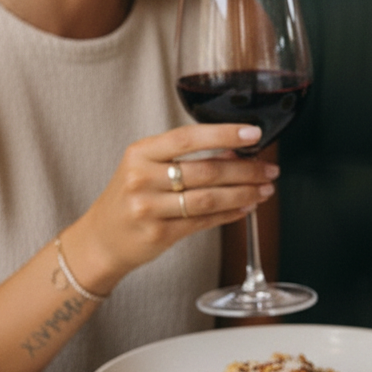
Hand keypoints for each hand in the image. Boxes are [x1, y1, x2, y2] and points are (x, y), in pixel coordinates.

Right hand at [62, 123, 276, 293]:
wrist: (102, 239)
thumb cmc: (131, 197)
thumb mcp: (147, 168)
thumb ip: (185, 158)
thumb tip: (234, 152)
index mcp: (141, 153)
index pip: (188, 137)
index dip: (224, 134)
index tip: (253, 133)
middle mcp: (143, 178)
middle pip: (206, 171)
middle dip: (246, 170)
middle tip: (270, 169)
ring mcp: (149, 208)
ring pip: (210, 198)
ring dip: (244, 193)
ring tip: (265, 189)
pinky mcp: (160, 234)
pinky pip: (205, 221)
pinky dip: (231, 214)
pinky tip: (247, 208)